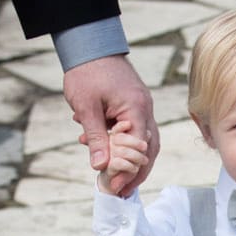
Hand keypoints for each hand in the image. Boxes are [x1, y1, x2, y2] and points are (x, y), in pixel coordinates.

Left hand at [63, 53, 157, 197]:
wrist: (90, 44)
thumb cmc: (87, 72)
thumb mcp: (86, 108)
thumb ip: (96, 138)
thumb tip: (100, 166)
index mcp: (137, 109)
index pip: (139, 149)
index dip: (129, 171)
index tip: (115, 188)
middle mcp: (145, 109)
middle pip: (149, 149)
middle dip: (136, 172)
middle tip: (121, 191)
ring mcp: (142, 106)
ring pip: (144, 141)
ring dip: (132, 161)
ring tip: (117, 180)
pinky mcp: (134, 104)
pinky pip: (135, 130)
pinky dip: (125, 145)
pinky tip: (107, 154)